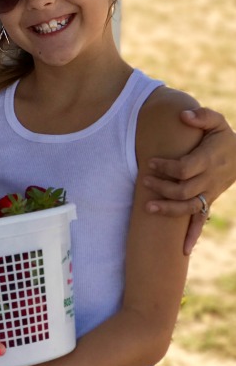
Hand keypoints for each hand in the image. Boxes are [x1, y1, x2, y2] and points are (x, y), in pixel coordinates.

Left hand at [144, 107, 235, 253]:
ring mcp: (210, 193)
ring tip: (148, 207)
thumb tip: (184, 115)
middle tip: (144, 181)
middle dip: (161, 187)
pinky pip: (202, 220)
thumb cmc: (222, 136)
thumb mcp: (216, 121)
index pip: (184, 168)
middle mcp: (209, 180)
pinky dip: (193, 235)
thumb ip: (201, 116)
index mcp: (208, 160)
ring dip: (168, 209)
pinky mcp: (209, 200)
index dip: (166, 167)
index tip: (150, 162)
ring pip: (189, 207)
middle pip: (183, 190)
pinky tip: (183, 249)